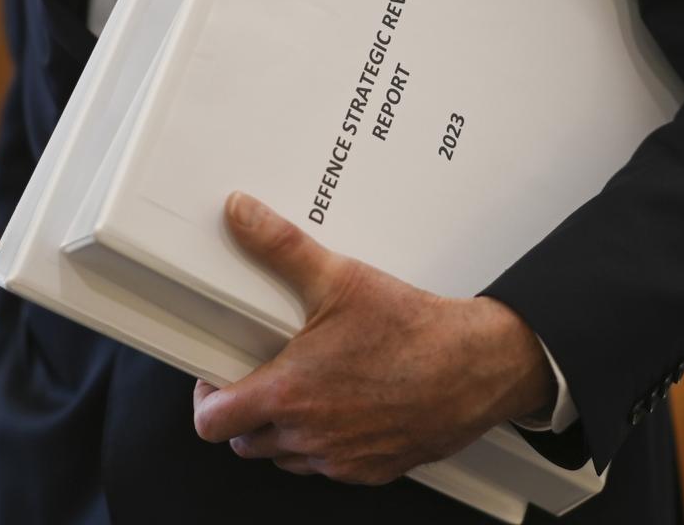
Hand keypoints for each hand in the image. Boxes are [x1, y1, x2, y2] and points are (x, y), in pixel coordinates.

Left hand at [192, 191, 555, 484]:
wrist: (478, 365)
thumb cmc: (413, 330)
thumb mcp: (341, 277)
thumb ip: (281, 246)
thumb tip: (241, 214)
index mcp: (289, 394)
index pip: (213, 423)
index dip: (205, 400)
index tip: (217, 378)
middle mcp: (310, 436)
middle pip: (246, 443)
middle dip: (245, 413)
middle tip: (263, 377)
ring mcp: (342, 459)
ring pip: (287, 458)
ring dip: (284, 431)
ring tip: (305, 389)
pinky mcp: (375, 470)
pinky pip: (331, 467)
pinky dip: (326, 444)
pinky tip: (346, 408)